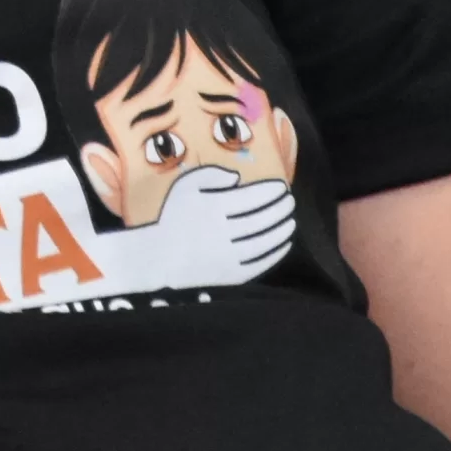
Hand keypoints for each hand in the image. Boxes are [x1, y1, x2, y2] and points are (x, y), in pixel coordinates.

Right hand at [103, 167, 300, 291]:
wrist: (159, 257)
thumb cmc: (174, 218)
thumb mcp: (185, 186)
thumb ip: (211, 175)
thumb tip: (238, 178)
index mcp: (213, 207)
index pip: (253, 198)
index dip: (272, 192)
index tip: (283, 188)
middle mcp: (223, 231)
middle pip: (262, 219)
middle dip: (281, 209)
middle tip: (291, 202)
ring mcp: (228, 255)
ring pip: (264, 241)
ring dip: (282, 230)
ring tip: (291, 221)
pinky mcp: (231, 275)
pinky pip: (260, 263)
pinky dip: (276, 253)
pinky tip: (284, 244)